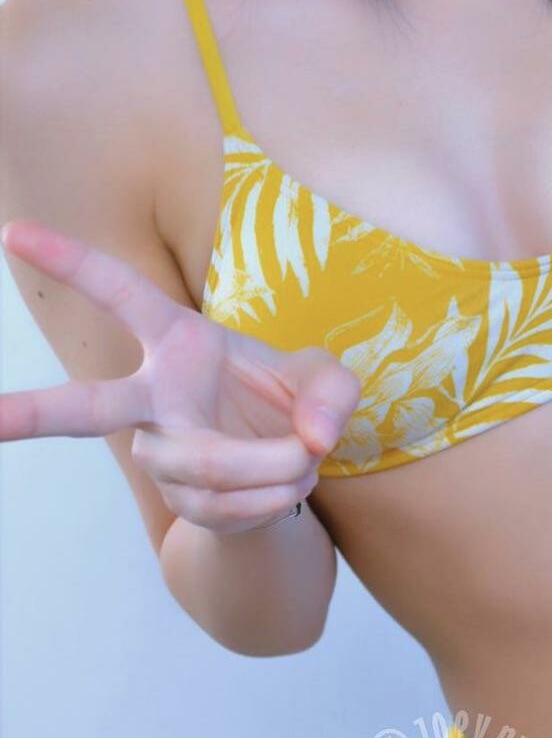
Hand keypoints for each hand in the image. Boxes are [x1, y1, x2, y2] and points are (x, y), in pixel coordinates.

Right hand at [0, 220, 361, 532]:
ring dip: (278, 463)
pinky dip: (278, 493)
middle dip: (31, 414)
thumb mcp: (328, 378)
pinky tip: (287, 481)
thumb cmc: (295, 399)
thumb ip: (333, 393)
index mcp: (179, 340)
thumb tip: (313, 438)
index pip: (120, 295)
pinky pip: (231, 504)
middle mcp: (155, 397)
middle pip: (88, 409)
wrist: (292, 466)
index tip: (13, 234)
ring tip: (304, 454)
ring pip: (211, 465)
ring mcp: (160, 453)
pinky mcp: (179, 499)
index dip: (71, 263)